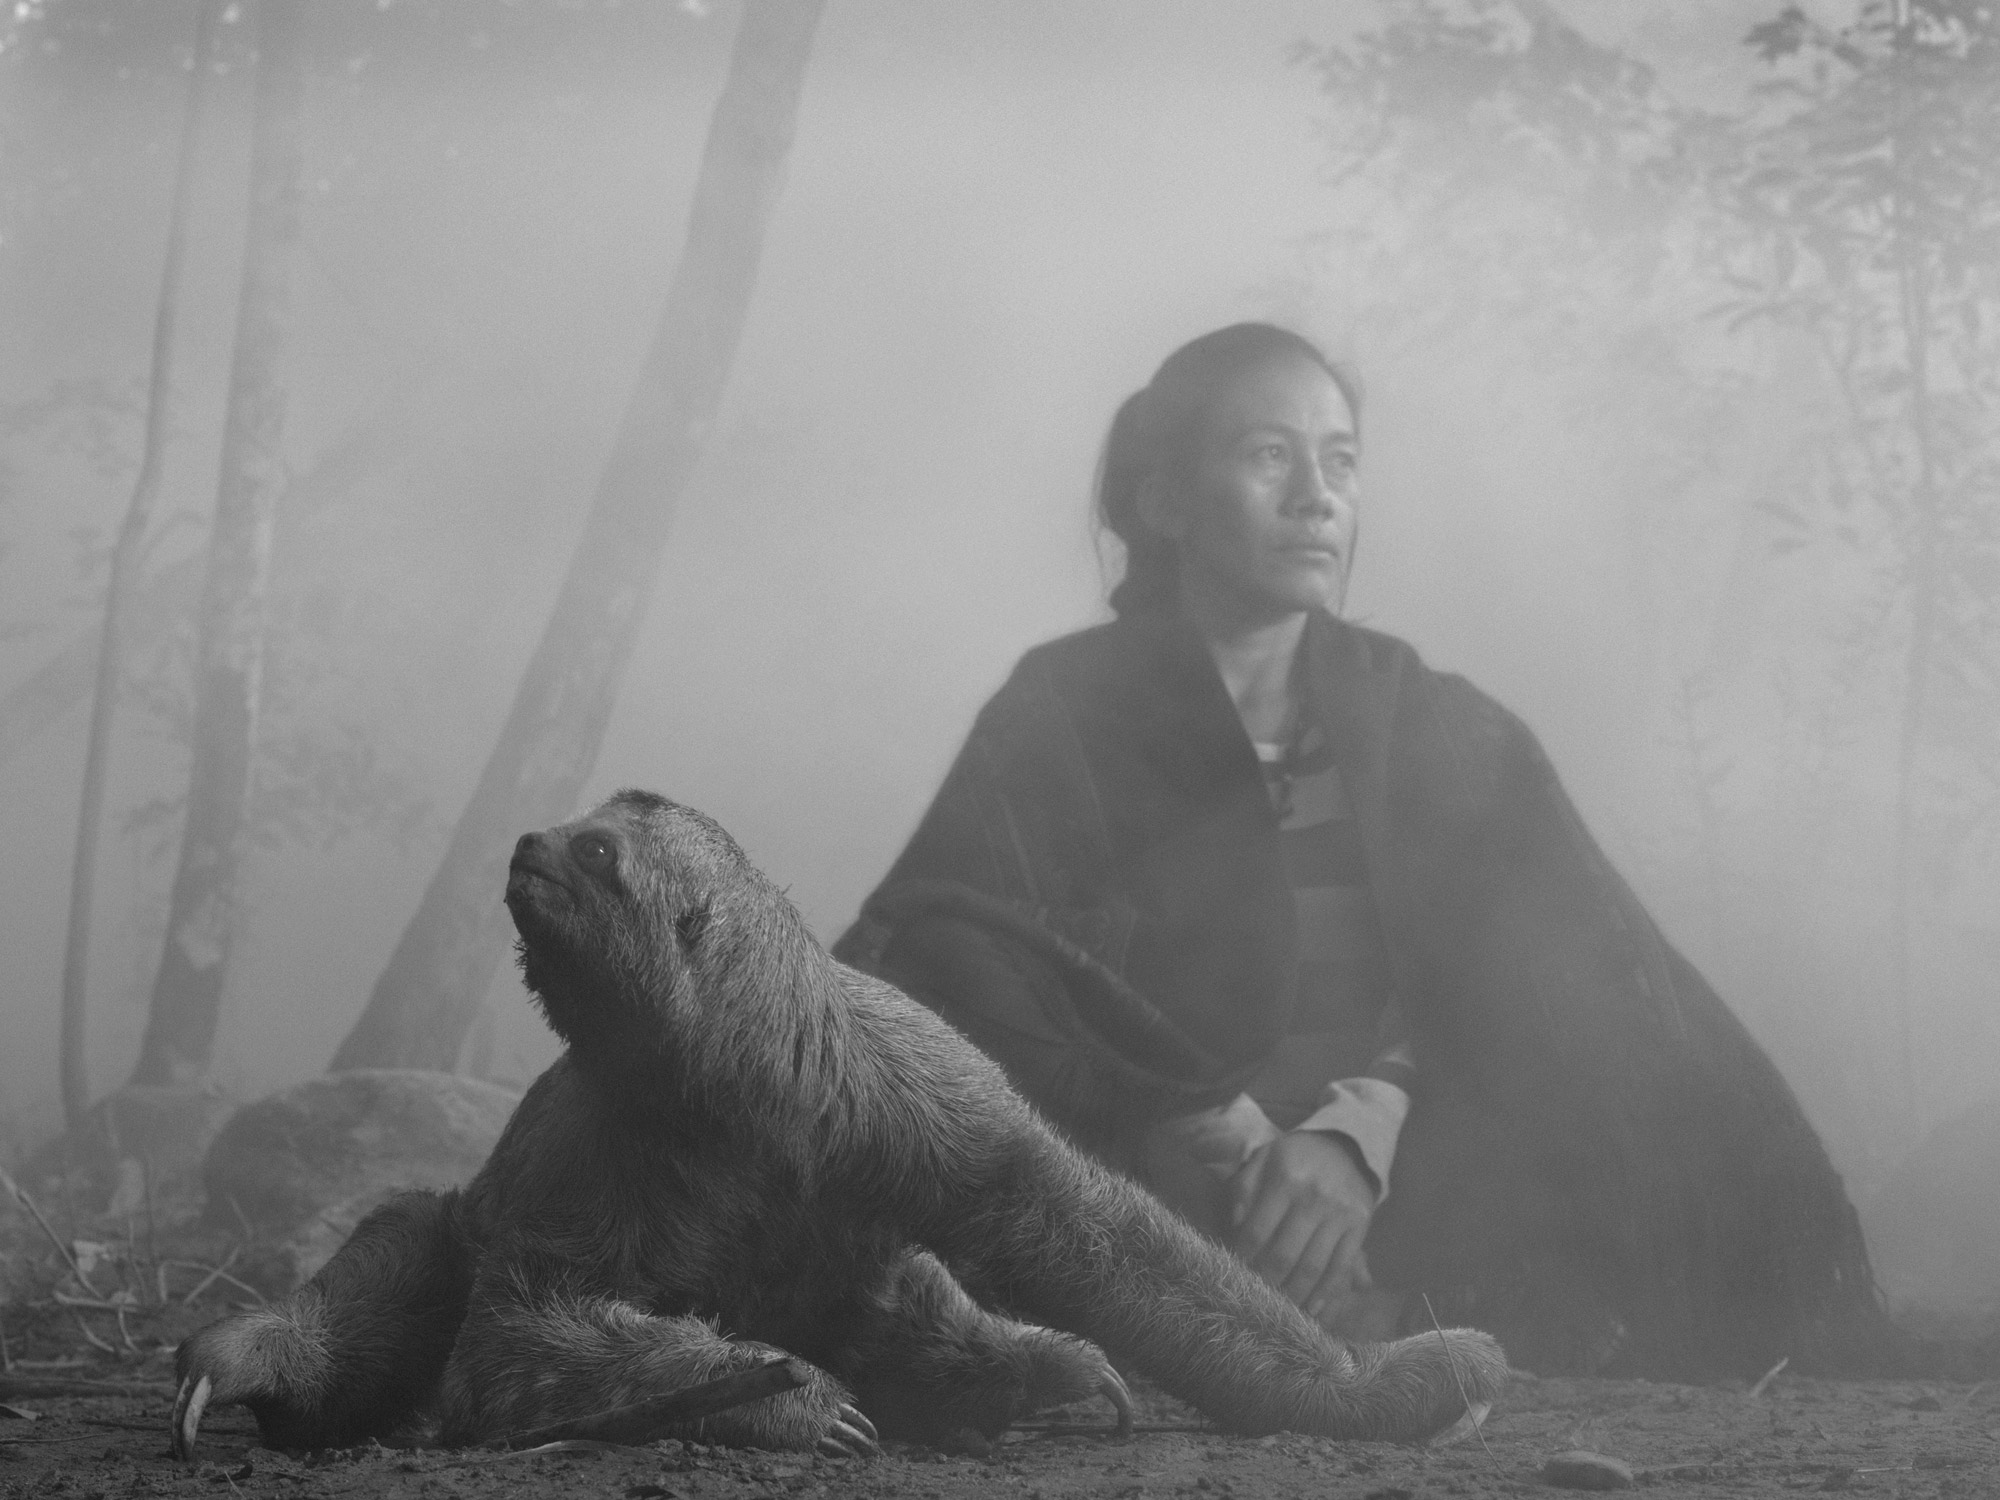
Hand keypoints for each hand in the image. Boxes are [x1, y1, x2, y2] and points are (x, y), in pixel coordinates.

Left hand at [1227, 1130, 1376, 1321]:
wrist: (1343, 1147)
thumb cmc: (1293, 1158)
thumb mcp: (1262, 1160)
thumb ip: (1243, 1189)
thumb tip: (1235, 1225)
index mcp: (1284, 1179)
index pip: (1258, 1231)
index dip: (1243, 1258)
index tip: (1234, 1273)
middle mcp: (1314, 1197)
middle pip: (1284, 1255)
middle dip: (1266, 1283)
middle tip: (1254, 1300)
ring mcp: (1340, 1214)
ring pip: (1313, 1267)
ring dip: (1293, 1295)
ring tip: (1279, 1310)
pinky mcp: (1360, 1226)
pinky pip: (1341, 1267)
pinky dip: (1326, 1293)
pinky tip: (1311, 1309)